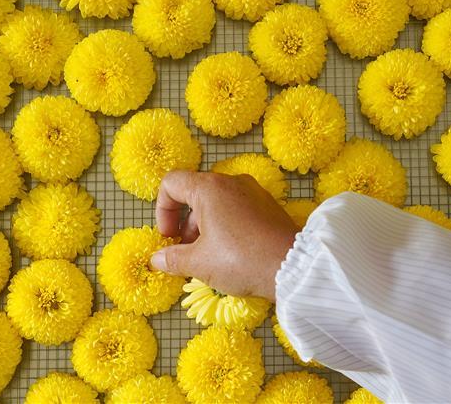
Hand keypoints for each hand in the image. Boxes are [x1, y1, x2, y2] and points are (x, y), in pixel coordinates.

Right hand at [149, 170, 298, 300]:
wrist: (293, 267)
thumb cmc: (241, 260)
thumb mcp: (200, 263)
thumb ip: (173, 258)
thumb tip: (157, 259)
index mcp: (210, 188)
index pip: (172, 183)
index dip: (162, 210)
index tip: (169, 237)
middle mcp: (232, 182)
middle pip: (195, 194)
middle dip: (185, 224)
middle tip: (187, 252)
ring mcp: (253, 192)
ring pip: (217, 203)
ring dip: (205, 227)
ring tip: (208, 257)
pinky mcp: (268, 205)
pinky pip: (237, 209)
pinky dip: (226, 226)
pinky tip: (230, 255)